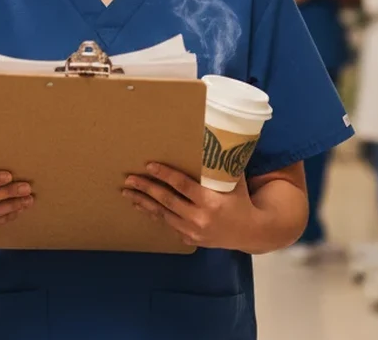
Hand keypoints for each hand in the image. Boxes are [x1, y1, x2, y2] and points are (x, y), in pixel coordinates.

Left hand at [123, 163, 259, 250]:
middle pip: (166, 200)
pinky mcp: (190, 239)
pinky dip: (155, 215)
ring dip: (144, 203)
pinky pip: (168, 225)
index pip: (182, 185)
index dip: (164, 174)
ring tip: (128, 193)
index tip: (149, 165)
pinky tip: (143, 207)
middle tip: (129, 179)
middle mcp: (199, 218)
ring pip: (163, 215)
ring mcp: (193, 231)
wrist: (250, 233)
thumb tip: (213, 138)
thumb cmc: (242, 201)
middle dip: (146, 188)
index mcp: (211, 202)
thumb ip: (222, 165)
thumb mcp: (235, 182)